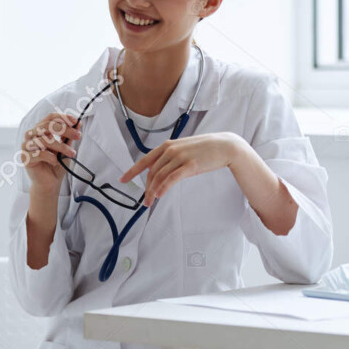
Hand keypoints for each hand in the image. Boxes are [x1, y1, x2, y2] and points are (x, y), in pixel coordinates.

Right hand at [21, 112, 83, 192]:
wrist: (50, 182)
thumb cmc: (56, 164)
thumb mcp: (66, 147)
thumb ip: (69, 136)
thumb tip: (78, 123)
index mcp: (40, 130)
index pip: (49, 118)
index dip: (62, 117)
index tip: (75, 121)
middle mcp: (31, 135)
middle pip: (46, 126)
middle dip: (65, 130)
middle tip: (77, 136)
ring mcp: (26, 146)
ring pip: (43, 140)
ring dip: (61, 146)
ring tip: (71, 153)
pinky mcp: (25, 158)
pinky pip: (39, 153)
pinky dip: (51, 157)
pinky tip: (56, 161)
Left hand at [119, 132, 242, 206]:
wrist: (225, 146)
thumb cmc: (205, 149)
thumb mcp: (184, 150)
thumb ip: (170, 158)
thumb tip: (159, 172)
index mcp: (167, 145)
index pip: (145, 160)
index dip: (132, 171)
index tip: (123, 180)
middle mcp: (171, 150)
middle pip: (152, 172)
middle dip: (146, 188)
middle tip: (144, 201)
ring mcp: (180, 157)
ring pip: (160, 177)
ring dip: (152, 191)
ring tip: (150, 202)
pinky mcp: (190, 165)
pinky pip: (172, 178)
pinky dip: (163, 188)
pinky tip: (159, 195)